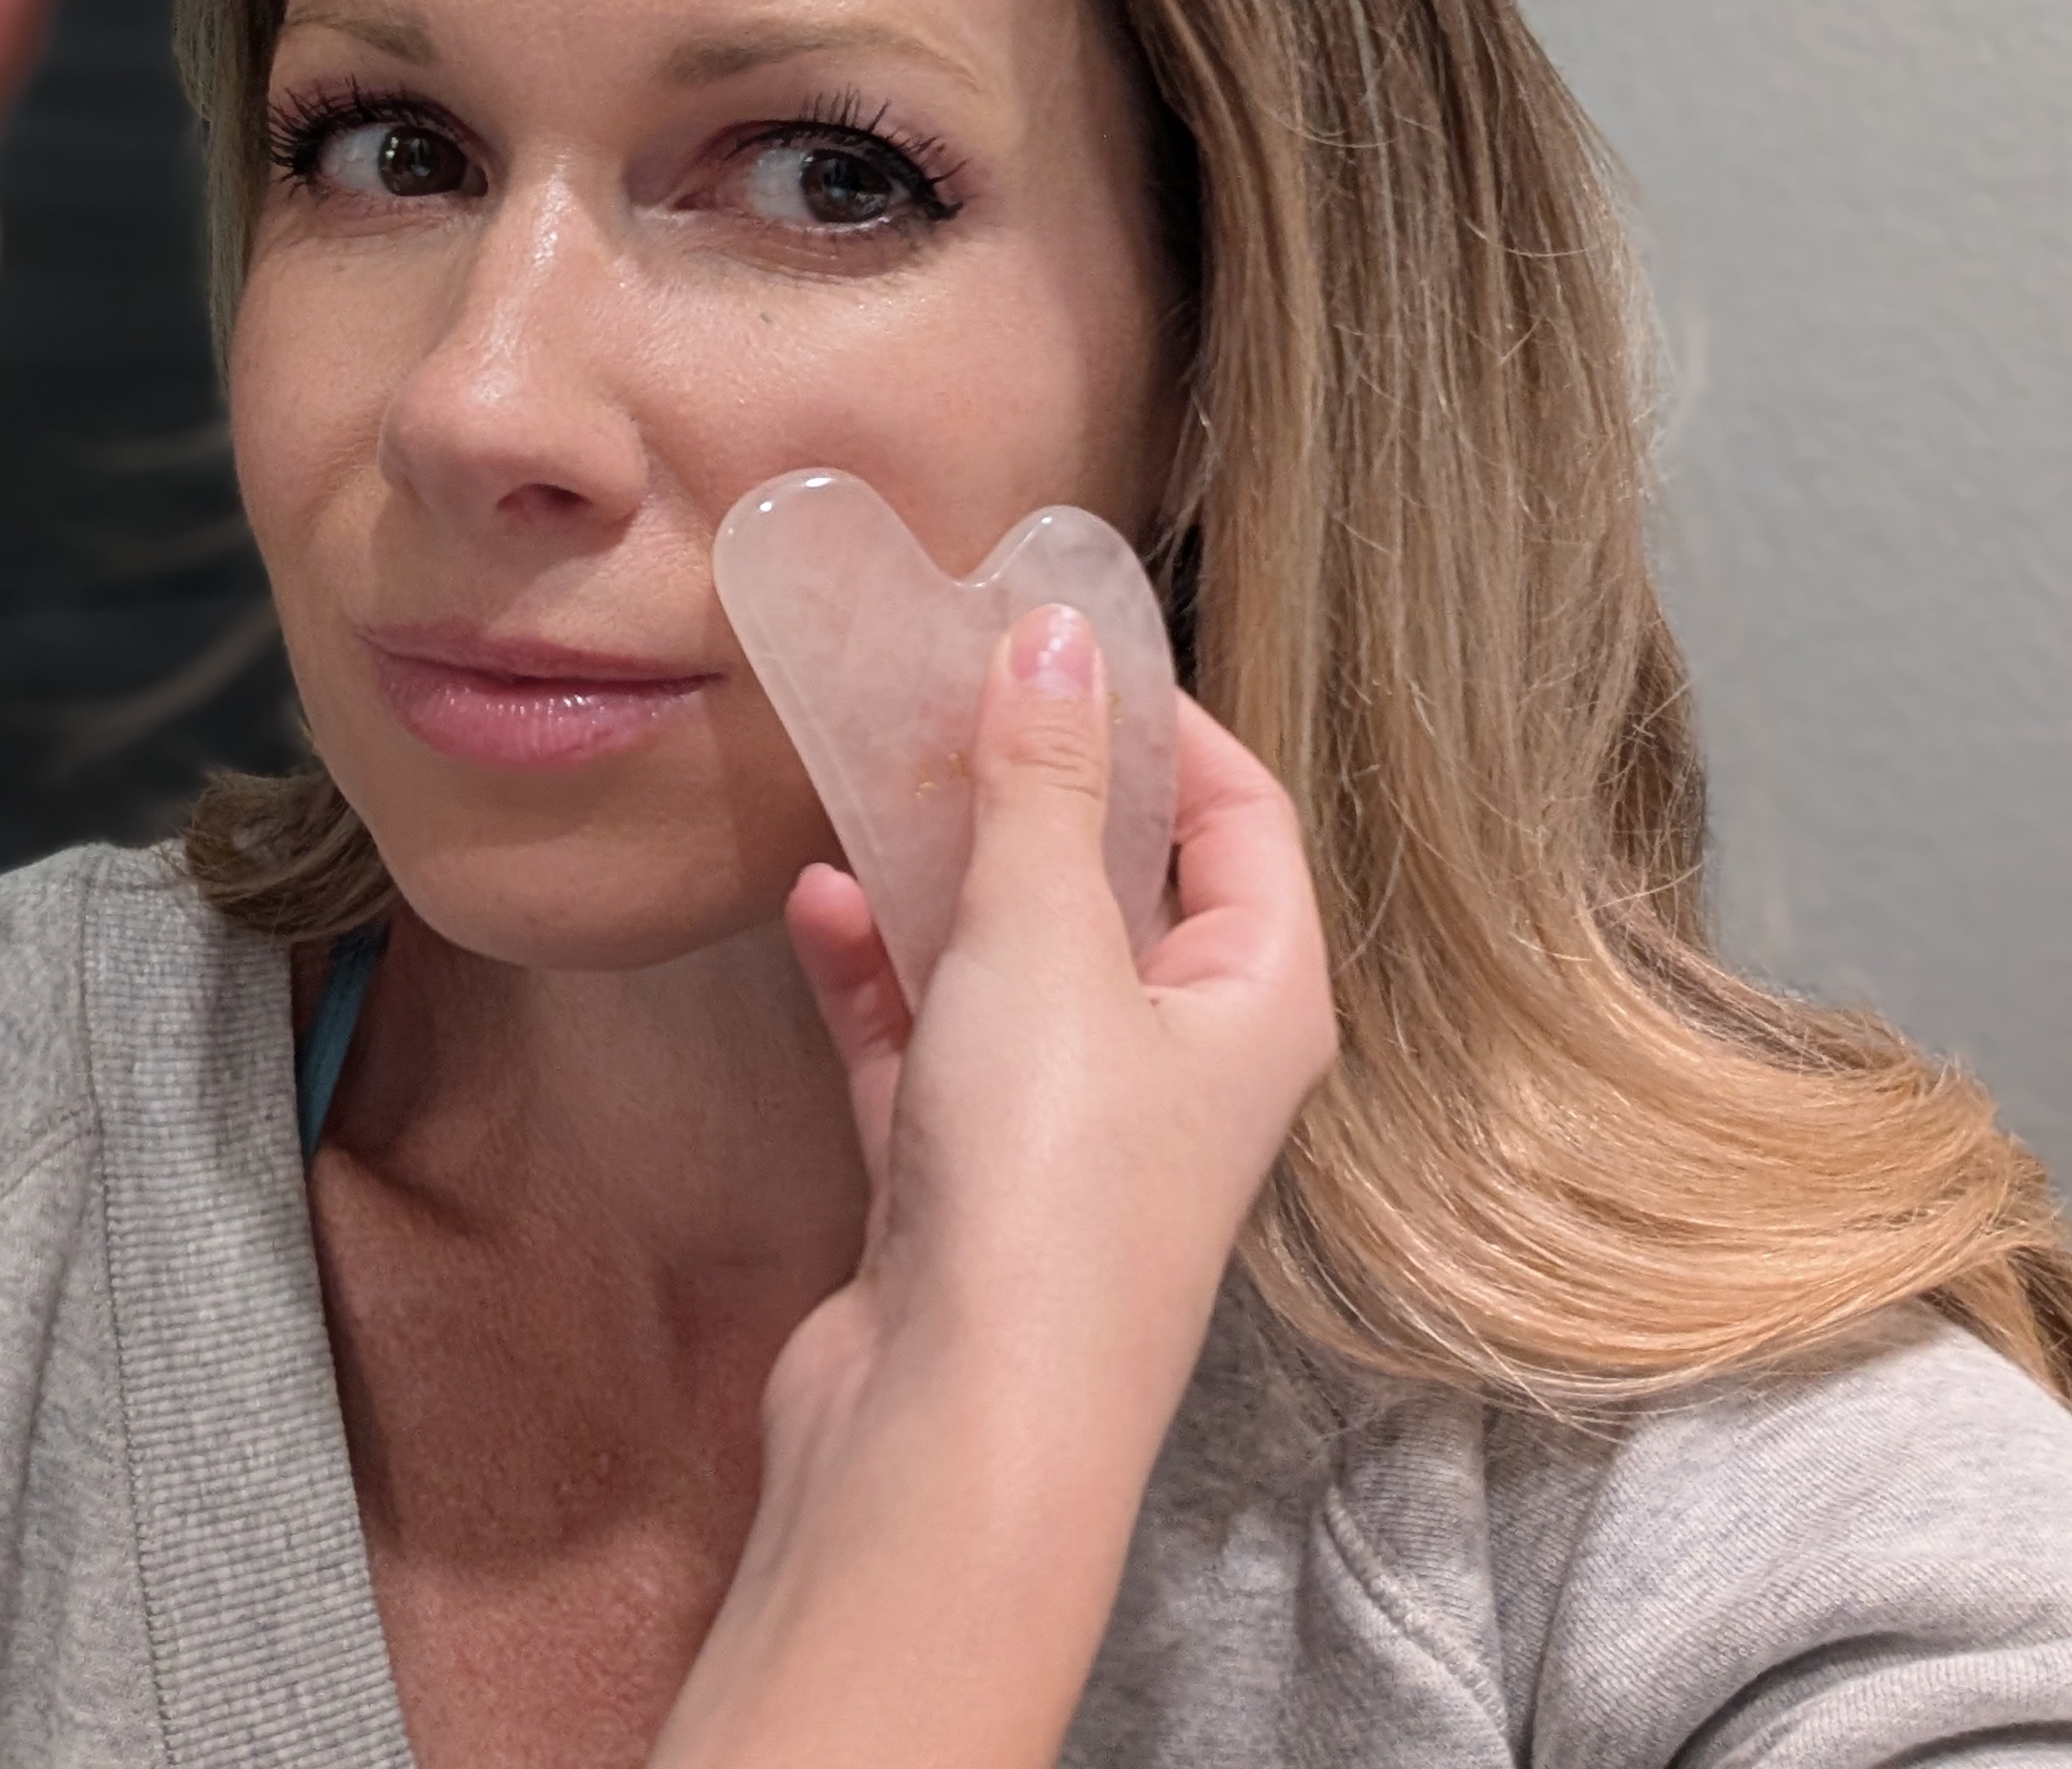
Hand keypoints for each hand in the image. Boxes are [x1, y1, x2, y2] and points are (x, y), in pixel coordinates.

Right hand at [657, 607, 1335, 1766]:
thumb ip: (1037, 789)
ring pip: (1008, 957)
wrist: (951, 1436)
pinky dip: (873, 972)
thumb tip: (1056, 639)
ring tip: (862, 767)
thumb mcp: (1045, 946)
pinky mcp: (961, 1183)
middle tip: (941, 680)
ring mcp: (1068, 1130)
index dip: (1164, 718)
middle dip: (1031, 783)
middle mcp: (1180, 1063)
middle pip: (1118, 882)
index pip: (1243, 817)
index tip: (1058, 633)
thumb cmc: (1045, 1191)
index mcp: (1258, 1001)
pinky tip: (812, 903)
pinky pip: (921, 1039)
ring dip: (939, 868)